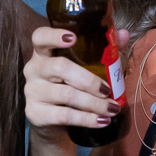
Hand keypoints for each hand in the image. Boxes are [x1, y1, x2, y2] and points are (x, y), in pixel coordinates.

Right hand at [24, 27, 128, 142]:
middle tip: (108, 90)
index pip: (40, 37)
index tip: (73, 38)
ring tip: (113, 108)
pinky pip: (64, 115)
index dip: (54, 36)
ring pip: (66, 94)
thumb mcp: (84, 66)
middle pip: (59, 67)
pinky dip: (87, 119)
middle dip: (89, 80)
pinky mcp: (35, 113)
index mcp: (43, 52)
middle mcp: (33, 69)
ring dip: (94, 103)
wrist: (52, 121)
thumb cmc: (71, 85)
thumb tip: (124, 34)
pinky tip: (102, 121)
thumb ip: (103, 50)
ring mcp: (32, 92)